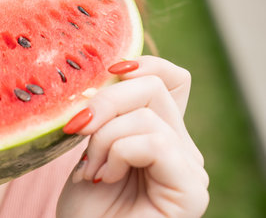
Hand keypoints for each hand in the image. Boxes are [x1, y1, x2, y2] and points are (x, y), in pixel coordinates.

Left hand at [57, 56, 208, 217]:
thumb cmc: (86, 207)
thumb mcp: (90, 148)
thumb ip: (108, 115)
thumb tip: (109, 74)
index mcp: (160, 133)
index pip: (170, 79)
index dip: (143, 64)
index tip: (109, 70)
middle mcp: (180, 146)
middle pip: (153, 87)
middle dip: (106, 100)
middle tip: (77, 127)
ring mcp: (188, 166)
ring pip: (147, 114)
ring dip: (104, 138)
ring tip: (91, 169)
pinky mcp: (190, 189)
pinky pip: (155, 143)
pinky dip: (118, 153)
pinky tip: (104, 178)